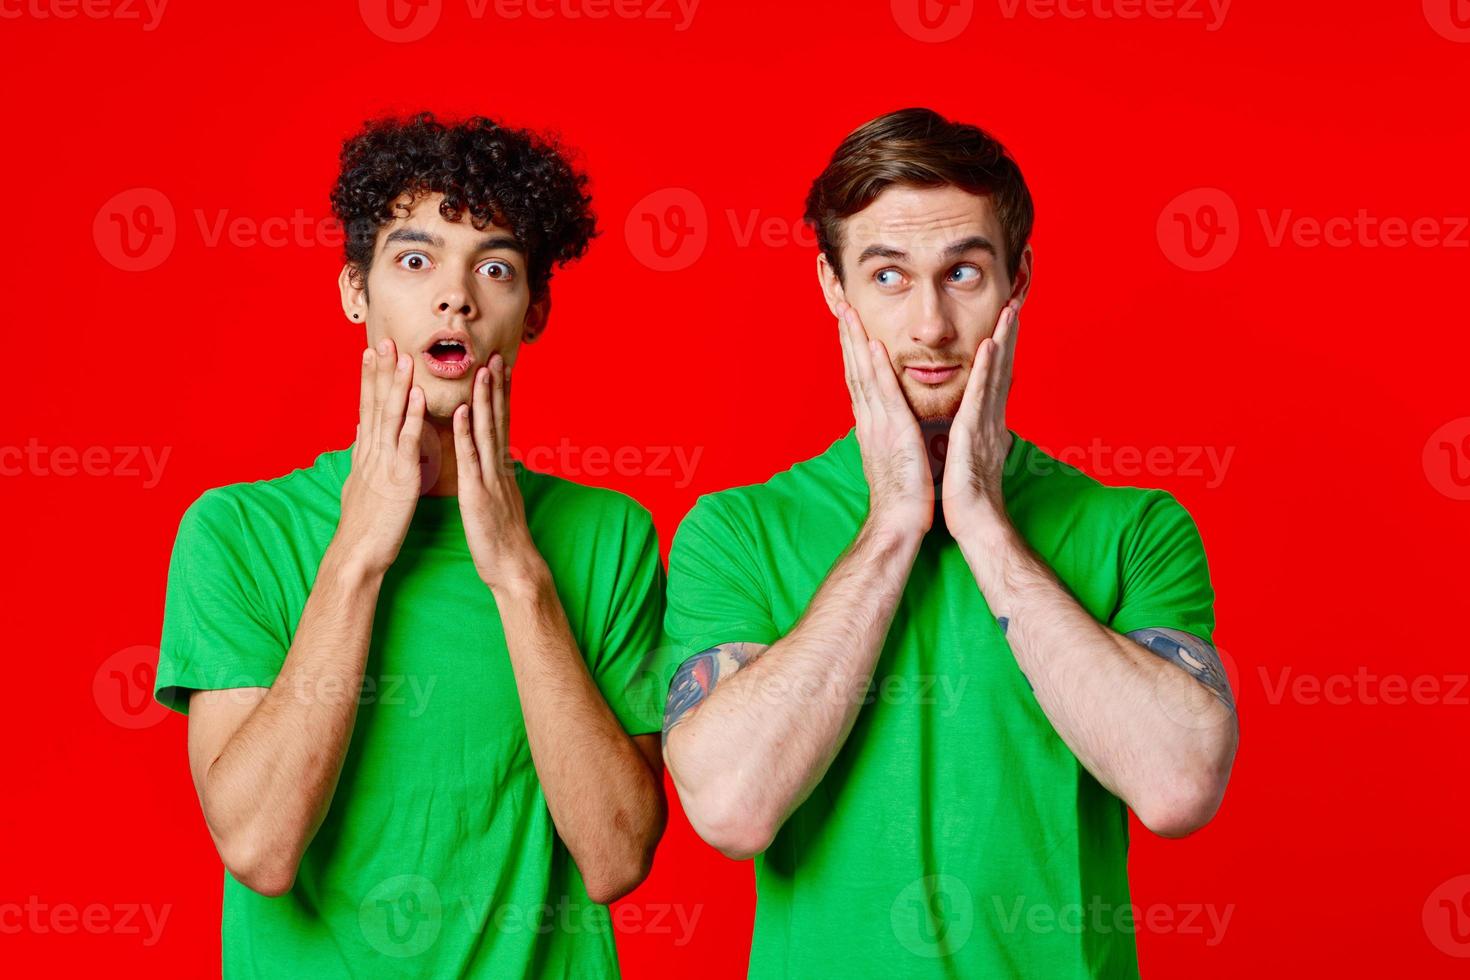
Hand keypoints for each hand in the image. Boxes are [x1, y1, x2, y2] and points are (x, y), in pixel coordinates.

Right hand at [334, 339, 425, 575]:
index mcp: (366, 454)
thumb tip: (362, 439)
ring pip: (391, 416)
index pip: (368, 408)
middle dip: (381, 372)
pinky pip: (408, 443)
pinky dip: (412, 418)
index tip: (372, 353)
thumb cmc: (365, 526)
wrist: (358, 554)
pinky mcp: (400, 478)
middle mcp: (372, 453)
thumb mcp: (362, 486)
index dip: (370, 380)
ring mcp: (385, 463)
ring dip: (397, 385)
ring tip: (403, 357)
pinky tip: (418, 397)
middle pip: (376, 404)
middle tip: (385, 340)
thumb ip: (365, 460)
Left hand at [452, 353, 543, 593]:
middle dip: (496, 387)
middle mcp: (499, 467)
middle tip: (495, 355)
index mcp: (501, 468)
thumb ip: (496, 477)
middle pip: (498, 419)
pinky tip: (461, 412)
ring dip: (483, 399)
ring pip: (486, 431)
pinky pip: (470, 458)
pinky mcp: (477, 494)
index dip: (501, 395)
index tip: (500, 368)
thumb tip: (496, 461)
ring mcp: (490, 478)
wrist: (513, 567)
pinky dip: (465, 433)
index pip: (501, 424)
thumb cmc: (502, 538)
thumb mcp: (500, 500)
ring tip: (481, 371)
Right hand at [836, 301, 932, 537]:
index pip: (860, 381)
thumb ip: (895, 437)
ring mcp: (878, 425)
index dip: (853, 351)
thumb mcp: (898, 458)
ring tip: (849, 313)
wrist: (899, 523)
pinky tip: (872, 345)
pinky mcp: (894, 432)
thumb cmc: (904, 497)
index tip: (850, 326)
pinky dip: (876, 368)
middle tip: (841, 306)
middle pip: (855, 370)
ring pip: (864, 375)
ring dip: (856, 342)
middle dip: (848, 337)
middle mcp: (870, 420)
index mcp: (873, 426)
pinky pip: (884, 394)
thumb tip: (899, 426)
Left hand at [941, 301, 1019, 538]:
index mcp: (988, 423)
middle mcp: (992, 418)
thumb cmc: (969, 496)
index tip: (1005, 321)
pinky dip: (986, 370)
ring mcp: (986, 424)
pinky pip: (981, 396)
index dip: (1002, 349)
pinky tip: (989, 347)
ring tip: (1009, 310)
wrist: (974, 522)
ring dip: (1003, 341)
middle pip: (1002, 369)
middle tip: (1014, 302)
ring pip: (996, 374)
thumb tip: (983, 424)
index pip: (996, 378)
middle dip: (1009, 335)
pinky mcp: (974, 433)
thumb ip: (978, 436)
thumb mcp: (972, 456)